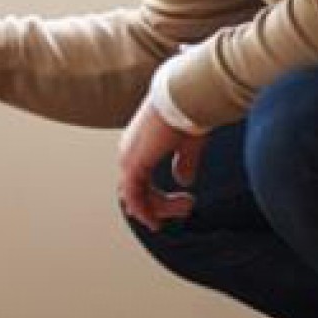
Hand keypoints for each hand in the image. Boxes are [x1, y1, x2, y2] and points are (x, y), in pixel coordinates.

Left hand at [118, 95, 207, 231]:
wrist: (185, 97)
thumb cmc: (189, 113)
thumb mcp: (188, 144)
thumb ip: (184, 163)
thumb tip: (183, 180)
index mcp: (141, 144)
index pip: (140, 179)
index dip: (155, 197)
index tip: (179, 205)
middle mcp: (129, 151)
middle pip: (137, 190)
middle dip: (160, 205)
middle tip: (187, 207)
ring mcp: (128, 158)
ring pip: (136, 196)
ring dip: (158, 208)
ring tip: (186, 206)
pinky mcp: (132, 164)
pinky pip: (133, 196)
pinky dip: (144, 210)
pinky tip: (156, 220)